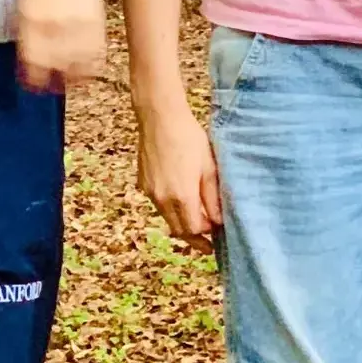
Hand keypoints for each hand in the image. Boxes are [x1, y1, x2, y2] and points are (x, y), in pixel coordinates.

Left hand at [14, 0, 108, 92]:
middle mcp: (55, 26)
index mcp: (32, 22)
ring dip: (75, 77)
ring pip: (78, 63)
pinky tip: (90, 69)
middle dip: (55, 81)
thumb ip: (27, 36)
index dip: (34, 80)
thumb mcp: (24, 10)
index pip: (33, 62)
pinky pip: (96, 52)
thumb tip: (30, 66)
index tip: (35, 87)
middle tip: (55, 87)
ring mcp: (78, 24)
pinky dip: (93, 65)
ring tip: (73, 82)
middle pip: (55, 66)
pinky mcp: (96, 21)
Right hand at [136, 102, 221, 256]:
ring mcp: (150, 192)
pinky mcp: (143, 184)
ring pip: (167, 218)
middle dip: (193, 237)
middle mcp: (162, 199)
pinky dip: (171, 209)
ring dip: (181, 223)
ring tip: (197, 221)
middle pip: (178, 230)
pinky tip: (182, 201)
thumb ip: (212, 197)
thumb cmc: (189, 139)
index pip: (193, 230)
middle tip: (207, 244)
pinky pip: (158, 204)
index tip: (217, 236)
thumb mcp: (209, 168)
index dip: (205, 236)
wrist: (160, 119)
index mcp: (181, 196)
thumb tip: (218, 221)